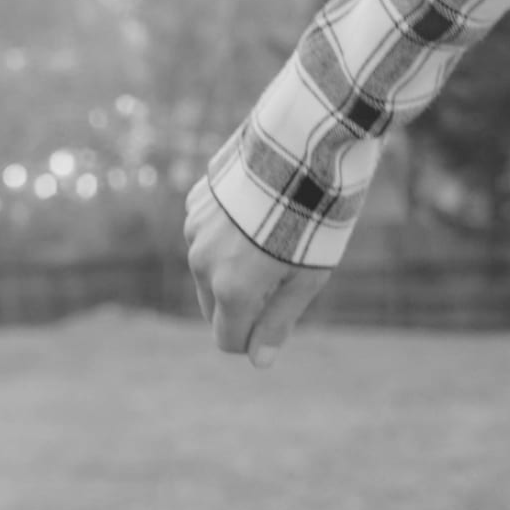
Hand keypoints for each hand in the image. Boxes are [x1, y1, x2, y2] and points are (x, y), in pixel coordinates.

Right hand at [184, 175, 332, 368]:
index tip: (280, 315)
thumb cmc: (314, 218)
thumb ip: (279, 321)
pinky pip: (206, 235)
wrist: (301, 147)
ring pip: (209, 269)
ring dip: (234, 265)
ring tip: (274, 235)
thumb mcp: (308, 277)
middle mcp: (202, 263)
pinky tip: (256, 211)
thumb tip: (258, 362)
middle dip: (244, 302)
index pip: (227, 340)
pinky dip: (228, 234)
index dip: (254, 338)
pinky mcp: (195, 202)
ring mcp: (195, 230)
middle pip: (215, 308)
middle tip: (284, 272)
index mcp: (231, 289)